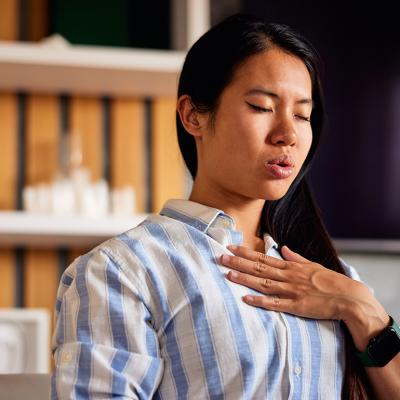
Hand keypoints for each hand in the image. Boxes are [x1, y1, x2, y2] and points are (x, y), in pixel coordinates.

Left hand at [220, 244, 354, 319]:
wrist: (348, 297)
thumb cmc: (330, 280)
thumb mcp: (312, 264)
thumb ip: (296, 257)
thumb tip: (284, 248)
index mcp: (291, 266)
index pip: (263, 257)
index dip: (246, 253)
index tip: (231, 248)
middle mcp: (288, 277)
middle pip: (259, 268)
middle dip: (239, 263)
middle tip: (221, 258)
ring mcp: (291, 291)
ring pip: (263, 284)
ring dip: (244, 279)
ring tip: (228, 274)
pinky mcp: (295, 306)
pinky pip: (274, 304)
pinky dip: (259, 301)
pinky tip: (246, 299)